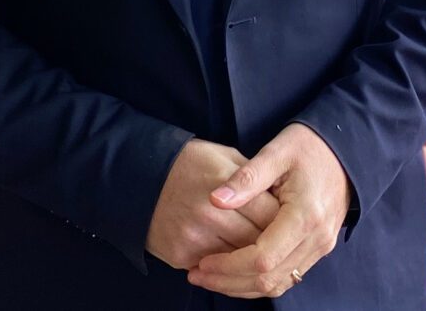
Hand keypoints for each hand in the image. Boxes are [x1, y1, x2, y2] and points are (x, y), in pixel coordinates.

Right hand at [147, 139, 280, 268]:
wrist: (136, 178)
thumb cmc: (186, 163)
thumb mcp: (223, 156)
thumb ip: (254, 178)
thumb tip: (281, 200)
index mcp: (225, 185)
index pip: (271, 215)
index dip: (284, 220)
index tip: (289, 220)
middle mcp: (210, 214)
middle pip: (258, 242)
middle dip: (272, 242)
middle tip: (281, 240)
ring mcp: (194, 238)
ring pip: (240, 261)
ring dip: (251, 258)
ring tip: (261, 251)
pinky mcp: (182, 255)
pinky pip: (216, 269)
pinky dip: (228, 265)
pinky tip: (233, 257)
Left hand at [189, 123, 350, 298]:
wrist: (345, 150)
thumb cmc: (309, 147)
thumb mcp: (276, 153)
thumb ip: (246, 178)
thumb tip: (215, 200)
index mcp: (305, 216)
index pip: (262, 258)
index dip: (228, 265)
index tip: (202, 262)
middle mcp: (316, 238)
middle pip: (269, 278)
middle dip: (230, 282)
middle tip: (197, 274)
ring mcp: (320, 246)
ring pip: (278, 284)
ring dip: (242, 286)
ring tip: (211, 277)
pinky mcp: (318, 247)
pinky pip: (287, 276)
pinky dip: (259, 280)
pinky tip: (235, 272)